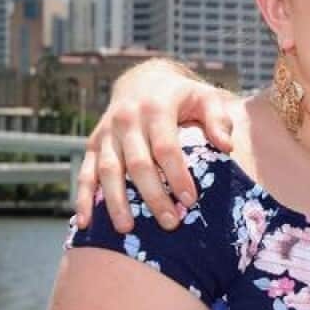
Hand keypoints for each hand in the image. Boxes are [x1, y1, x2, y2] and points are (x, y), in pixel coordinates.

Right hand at [74, 59, 234, 232]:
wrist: (142, 80)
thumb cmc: (181, 96)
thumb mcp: (205, 98)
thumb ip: (218, 119)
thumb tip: (226, 146)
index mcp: (156, 108)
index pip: (165, 147)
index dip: (177, 175)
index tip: (190, 201)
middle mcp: (127, 120)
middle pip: (138, 164)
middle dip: (153, 196)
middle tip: (169, 223)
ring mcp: (107, 133)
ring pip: (108, 171)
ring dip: (116, 202)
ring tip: (127, 230)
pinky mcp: (94, 144)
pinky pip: (86, 173)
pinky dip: (83, 198)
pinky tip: (84, 223)